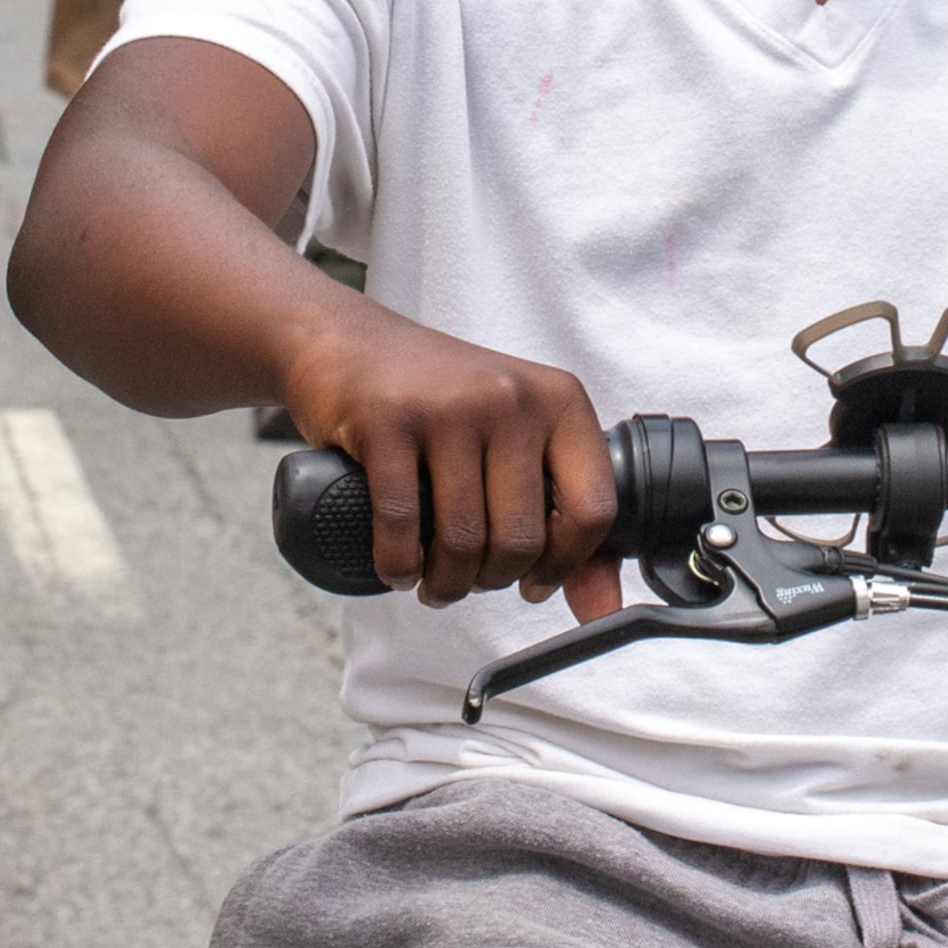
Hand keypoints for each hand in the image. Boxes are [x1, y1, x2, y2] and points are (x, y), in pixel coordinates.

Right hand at [275, 300, 619, 610]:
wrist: (346, 339)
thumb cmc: (438, 396)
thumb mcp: (515, 436)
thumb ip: (567, 516)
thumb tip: (602, 608)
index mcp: (558, 399)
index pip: (593, 509)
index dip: (564, 564)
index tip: (534, 582)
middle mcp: (510, 396)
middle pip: (521, 537)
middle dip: (491, 579)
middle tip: (469, 578)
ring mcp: (447, 405)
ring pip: (463, 540)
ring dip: (445, 583)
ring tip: (433, 581)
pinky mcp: (386, 419)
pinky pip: (402, 526)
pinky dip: (398, 565)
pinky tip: (398, 566)